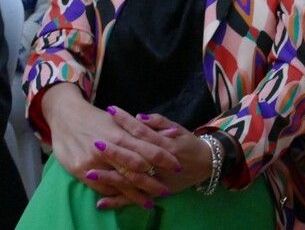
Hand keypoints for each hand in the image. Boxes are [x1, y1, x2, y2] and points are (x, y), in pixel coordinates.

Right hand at [41, 85, 176, 208]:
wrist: (66, 116)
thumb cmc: (98, 118)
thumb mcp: (122, 120)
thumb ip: (146, 129)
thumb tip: (172, 133)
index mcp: (121, 134)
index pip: (148, 150)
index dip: (164, 160)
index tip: (177, 168)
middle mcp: (108, 149)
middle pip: (136, 169)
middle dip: (152, 182)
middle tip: (166, 191)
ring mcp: (93, 161)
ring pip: (120, 182)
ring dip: (136, 194)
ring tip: (150, 202)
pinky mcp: (80, 170)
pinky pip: (102, 187)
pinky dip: (116, 194)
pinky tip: (127, 199)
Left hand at [91, 109, 214, 208]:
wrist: (207, 164)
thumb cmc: (190, 144)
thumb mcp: (179, 129)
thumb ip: (160, 122)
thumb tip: (140, 117)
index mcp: (166, 143)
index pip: (141, 130)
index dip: (125, 120)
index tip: (110, 110)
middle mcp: (160, 162)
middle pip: (133, 156)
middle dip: (113, 150)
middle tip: (93, 142)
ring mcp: (157, 179)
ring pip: (131, 179)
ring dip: (110, 176)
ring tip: (89, 171)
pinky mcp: (155, 193)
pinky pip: (135, 198)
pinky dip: (118, 201)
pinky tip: (101, 202)